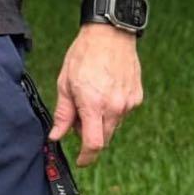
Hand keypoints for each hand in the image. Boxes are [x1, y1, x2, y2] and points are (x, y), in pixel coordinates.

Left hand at [48, 23, 143, 166]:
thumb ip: (63, 112)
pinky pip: (122, 112)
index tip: (80, 160)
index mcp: (94, 104)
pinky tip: (104, 89)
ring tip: (91, 94)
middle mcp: (114, 107)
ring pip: (113, 124)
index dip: (86, 157)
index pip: (93, 144)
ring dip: (100, 120)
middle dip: (89, 134)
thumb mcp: (65, 81)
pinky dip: (112, 108)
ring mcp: (128, 103)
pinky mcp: (137, 98)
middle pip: (103, 137)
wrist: (110, 34)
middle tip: (78, 114)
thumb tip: (56, 135)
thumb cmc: (84, 54)